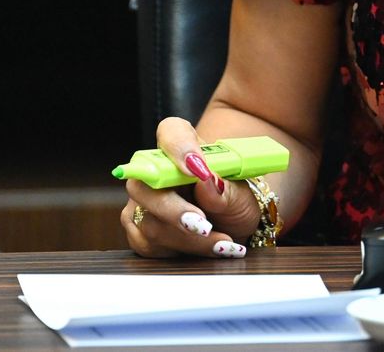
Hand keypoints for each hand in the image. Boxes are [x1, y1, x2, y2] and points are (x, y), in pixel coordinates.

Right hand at [120, 117, 260, 258]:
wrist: (234, 224)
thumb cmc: (236, 199)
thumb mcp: (243, 195)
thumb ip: (226, 190)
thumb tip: (206, 181)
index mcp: (186, 148)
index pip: (171, 131)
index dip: (178, 147)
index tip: (196, 169)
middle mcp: (157, 172)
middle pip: (145, 185)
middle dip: (175, 211)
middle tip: (204, 225)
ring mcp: (143, 202)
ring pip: (150, 223)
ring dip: (190, 239)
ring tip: (224, 241)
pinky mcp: (140, 231)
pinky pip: (149, 245)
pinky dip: (183, 251)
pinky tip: (209, 249)